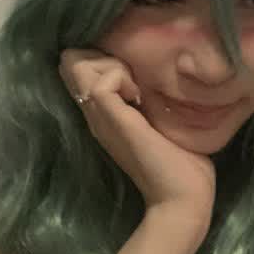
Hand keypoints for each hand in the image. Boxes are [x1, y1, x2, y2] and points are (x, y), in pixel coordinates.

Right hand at [59, 49, 215, 224]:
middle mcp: (96, 114)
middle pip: (71, 62)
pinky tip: (139, 96)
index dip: (101, 57)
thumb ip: (152, 99)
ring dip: (110, 64)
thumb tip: (162, 71)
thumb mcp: (162, 122)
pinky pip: (98, 82)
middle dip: (102, 54)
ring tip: (137, 88)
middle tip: (134, 77)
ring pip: (77, 65)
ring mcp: (100, 118)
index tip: (134, 73)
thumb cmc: (183, 165)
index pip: (79, 68)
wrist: (183, 199)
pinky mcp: (112, 121)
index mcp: (106, 114)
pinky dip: (118, 76)